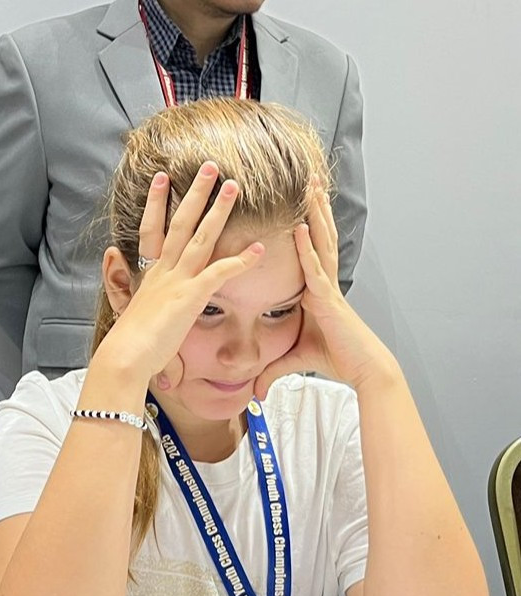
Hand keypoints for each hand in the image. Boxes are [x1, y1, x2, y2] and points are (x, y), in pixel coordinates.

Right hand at [106, 162, 263, 386]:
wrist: (125, 356)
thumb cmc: (131, 342)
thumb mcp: (132, 308)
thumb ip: (132, 287)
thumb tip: (116, 265)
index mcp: (151, 274)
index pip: (153, 228)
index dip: (158, 202)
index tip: (164, 177)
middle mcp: (164, 271)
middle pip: (181, 222)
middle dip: (196, 193)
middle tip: (211, 167)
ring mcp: (177, 281)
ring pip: (201, 237)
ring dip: (219, 211)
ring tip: (234, 186)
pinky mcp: (190, 297)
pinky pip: (219, 273)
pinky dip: (240, 261)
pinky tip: (259, 249)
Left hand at [254, 187, 393, 398]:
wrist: (364, 369)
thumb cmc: (338, 359)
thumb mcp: (296, 360)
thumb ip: (275, 369)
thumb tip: (257, 390)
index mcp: (317, 290)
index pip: (311, 250)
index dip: (308, 225)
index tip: (300, 203)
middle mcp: (324, 283)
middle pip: (319, 237)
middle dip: (315, 208)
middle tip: (309, 179)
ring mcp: (328, 288)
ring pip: (320, 244)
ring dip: (315, 215)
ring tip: (310, 187)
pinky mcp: (329, 300)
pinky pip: (315, 269)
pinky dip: (308, 249)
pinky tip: (302, 227)